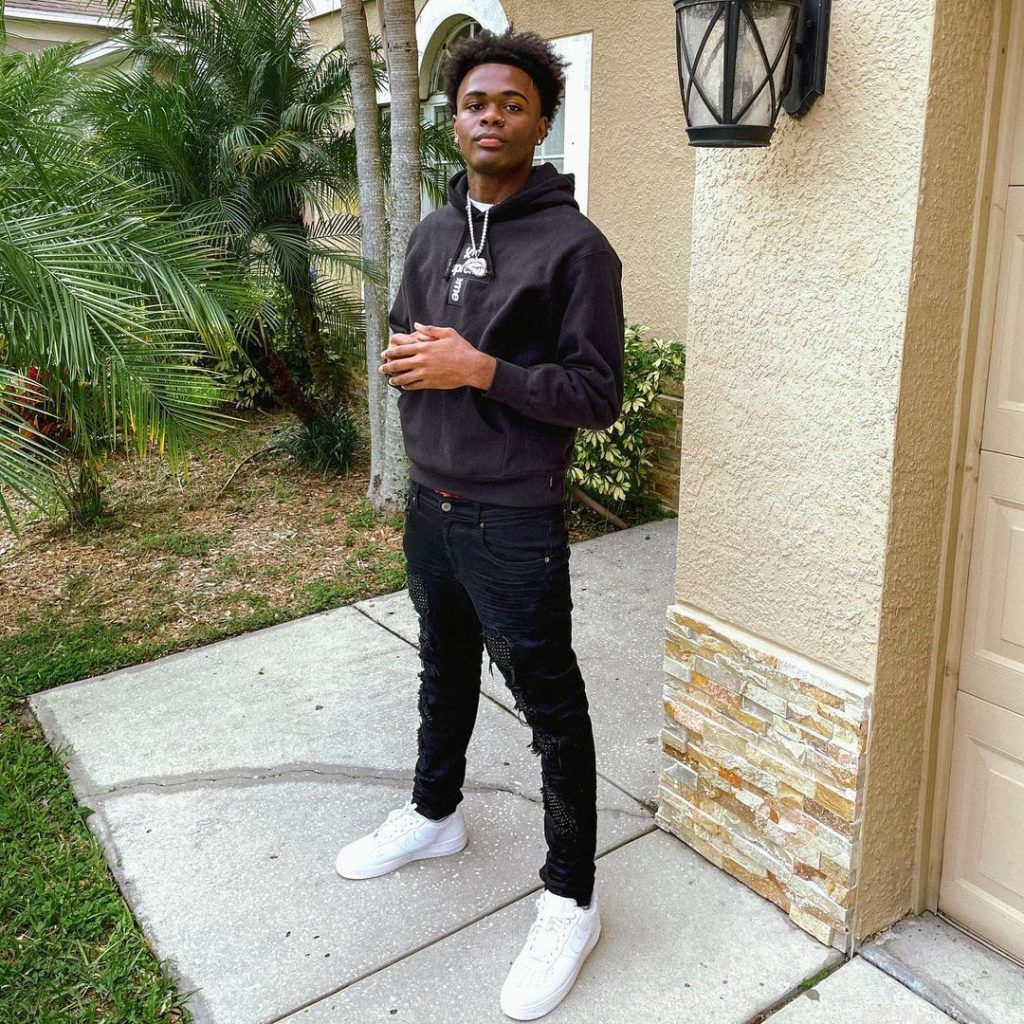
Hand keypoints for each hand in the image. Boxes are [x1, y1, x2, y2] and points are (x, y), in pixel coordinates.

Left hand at [380, 322, 495, 390]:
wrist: (471, 366)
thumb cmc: (461, 349)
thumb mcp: (448, 333)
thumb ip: (430, 329)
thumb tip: (417, 326)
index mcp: (424, 347)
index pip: (401, 350)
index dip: (390, 352)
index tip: (384, 354)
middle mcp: (422, 360)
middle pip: (399, 364)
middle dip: (387, 366)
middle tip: (381, 368)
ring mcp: (425, 373)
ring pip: (404, 377)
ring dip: (395, 379)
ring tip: (390, 380)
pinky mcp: (430, 383)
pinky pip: (415, 385)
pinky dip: (407, 386)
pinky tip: (403, 386)